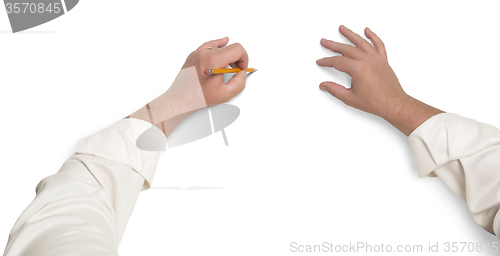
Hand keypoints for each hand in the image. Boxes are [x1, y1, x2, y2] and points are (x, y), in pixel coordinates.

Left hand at [182, 37, 248, 104]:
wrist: (181, 99)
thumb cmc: (198, 97)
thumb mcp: (226, 94)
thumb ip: (239, 82)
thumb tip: (242, 73)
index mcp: (214, 60)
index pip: (237, 49)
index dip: (244, 59)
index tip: (242, 68)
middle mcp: (205, 53)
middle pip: (230, 47)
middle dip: (237, 58)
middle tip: (236, 70)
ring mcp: (198, 53)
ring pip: (220, 47)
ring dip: (227, 56)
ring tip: (226, 68)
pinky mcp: (194, 55)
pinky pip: (209, 45)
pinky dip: (218, 45)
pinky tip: (222, 42)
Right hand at [317, 25, 442, 135]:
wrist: (394, 104)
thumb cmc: (376, 102)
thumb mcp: (350, 98)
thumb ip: (335, 90)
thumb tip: (324, 85)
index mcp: (359, 69)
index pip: (338, 61)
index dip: (327, 61)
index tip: (321, 62)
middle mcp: (368, 61)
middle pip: (347, 49)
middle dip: (333, 45)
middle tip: (325, 41)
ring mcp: (377, 59)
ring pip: (361, 42)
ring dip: (350, 34)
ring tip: (342, 28)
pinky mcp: (383, 60)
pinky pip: (378, 44)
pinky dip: (373, 36)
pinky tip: (367, 31)